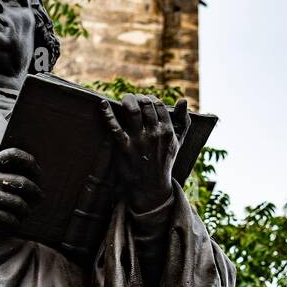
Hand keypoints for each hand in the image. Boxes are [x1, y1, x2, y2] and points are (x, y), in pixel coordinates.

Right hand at [0, 148, 42, 237]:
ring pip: (19, 203)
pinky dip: (16, 222)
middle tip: (40, 197)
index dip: (29, 161)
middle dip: (36, 191)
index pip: (13, 154)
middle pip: (22, 182)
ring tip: (26, 212)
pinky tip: (15, 222)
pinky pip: (10, 218)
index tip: (38, 171)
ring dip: (26, 210)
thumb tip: (24, 171)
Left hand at [101, 94, 189, 213]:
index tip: (144, 101)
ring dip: (127, 100)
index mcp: (167, 131)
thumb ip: (183, 121)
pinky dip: (108, 114)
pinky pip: (115, 127)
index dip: (150, 99)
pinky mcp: (124, 148)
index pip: (159, 105)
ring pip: (133, 110)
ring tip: (124, 99)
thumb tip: (183, 99)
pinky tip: (103, 104)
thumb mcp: (178, 142)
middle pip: (146, 104)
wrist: (151, 188)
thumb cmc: (164, 161)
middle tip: (132, 100)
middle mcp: (154, 133)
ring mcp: (139, 140)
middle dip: (138, 98)